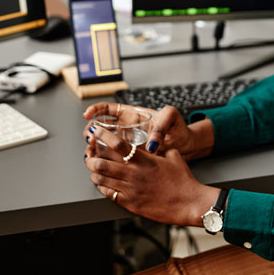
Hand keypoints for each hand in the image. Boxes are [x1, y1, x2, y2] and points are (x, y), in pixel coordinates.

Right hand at [82, 102, 213, 159]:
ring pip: (103, 144)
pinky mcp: (130, 158)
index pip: (109, 109)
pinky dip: (104, 161)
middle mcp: (127, 129)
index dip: (96, 110)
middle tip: (90, 138)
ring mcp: (127, 144)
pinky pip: (113, 158)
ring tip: (91, 153)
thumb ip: (161, 125)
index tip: (88, 115)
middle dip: (91, 131)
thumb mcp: (172, 118)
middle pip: (101, 127)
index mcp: (133, 115)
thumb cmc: (178, 128)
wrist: (185, 145)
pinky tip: (100, 165)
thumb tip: (151, 144)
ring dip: (94, 148)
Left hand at [84, 124, 219, 226]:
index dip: (103, 136)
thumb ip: (159, 148)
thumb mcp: (173, 156)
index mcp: (144, 160)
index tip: (95, 131)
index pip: (117, 144)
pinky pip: (108, 194)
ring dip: (93, 172)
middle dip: (91, 156)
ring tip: (93, 167)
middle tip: (89, 152)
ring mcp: (130, 190)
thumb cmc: (183, 180)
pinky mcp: (130, 204)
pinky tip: (102, 183)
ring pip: (101, 179)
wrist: (189, 203)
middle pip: (101, 163)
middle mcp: (134, 174)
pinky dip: (102, 187)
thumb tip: (152, 143)